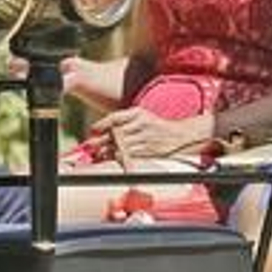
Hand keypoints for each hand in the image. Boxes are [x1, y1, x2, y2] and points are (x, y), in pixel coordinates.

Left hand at [86, 107, 216, 162]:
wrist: (179, 136)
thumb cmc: (157, 126)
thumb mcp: (142, 116)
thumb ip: (124, 120)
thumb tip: (103, 130)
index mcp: (139, 113)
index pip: (116, 117)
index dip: (102, 124)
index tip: (93, 130)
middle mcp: (141, 124)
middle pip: (116, 133)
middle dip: (102, 140)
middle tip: (92, 145)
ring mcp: (144, 138)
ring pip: (120, 146)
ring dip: (107, 151)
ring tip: (99, 154)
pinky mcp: (147, 151)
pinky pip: (129, 155)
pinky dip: (118, 157)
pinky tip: (113, 158)